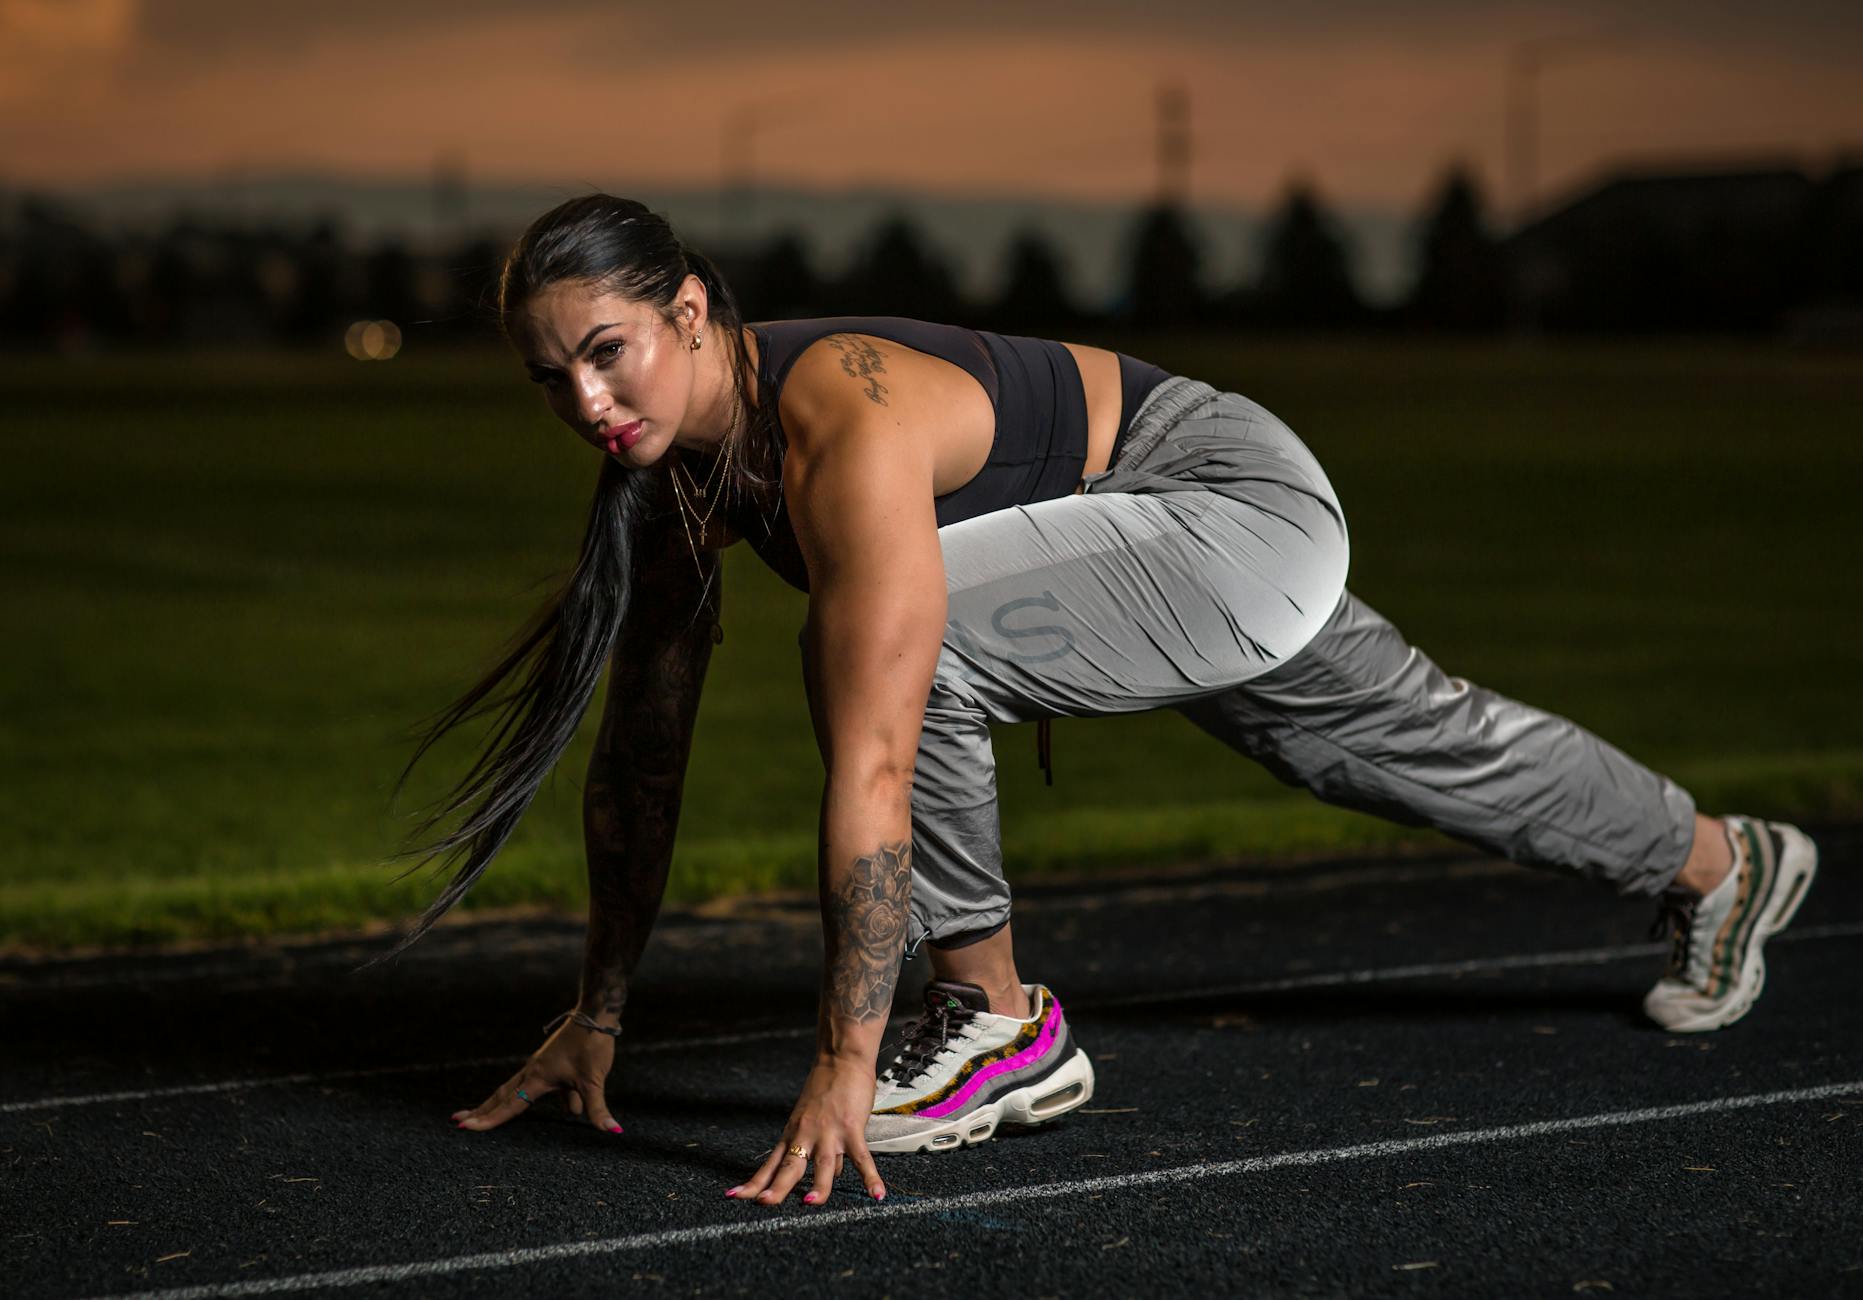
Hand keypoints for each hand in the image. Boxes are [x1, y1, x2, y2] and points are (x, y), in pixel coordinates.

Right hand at [451, 1016, 622, 1134]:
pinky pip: (529, 1083)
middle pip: (501, 1095)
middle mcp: (533, 1070)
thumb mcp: (595, 1080)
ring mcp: (539, 1064)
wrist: (596, 1013)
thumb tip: (613, 1131)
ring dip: (495, 1102)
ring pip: (512, 1088)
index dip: (489, 1120)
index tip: (465, 1128)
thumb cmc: (592, 1044)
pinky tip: (534, 1101)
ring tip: (478, 1113)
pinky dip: (519, 1094)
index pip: (509, 1105)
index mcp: (538, 1077)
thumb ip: (598, 1108)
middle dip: (481, 1110)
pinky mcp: (548, 1061)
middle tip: (456, 1121)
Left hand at [728, 1056, 886, 1206]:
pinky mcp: (851, 1129)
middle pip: (789, 1166)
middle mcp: (807, 1135)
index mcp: (793, 1133)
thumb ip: (819, 1147)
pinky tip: (876, 1194)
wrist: (841, 1058)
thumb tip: (834, 1174)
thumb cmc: (827, 1087)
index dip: (755, 1181)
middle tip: (765, 1203)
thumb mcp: (811, 1117)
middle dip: (777, 1186)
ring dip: (819, 1186)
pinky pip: (862, 1158)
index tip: (736, 1195)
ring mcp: (829, 1133)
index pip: (770, 1163)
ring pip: (822, 1166)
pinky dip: (870, 1178)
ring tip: (811, 1202)